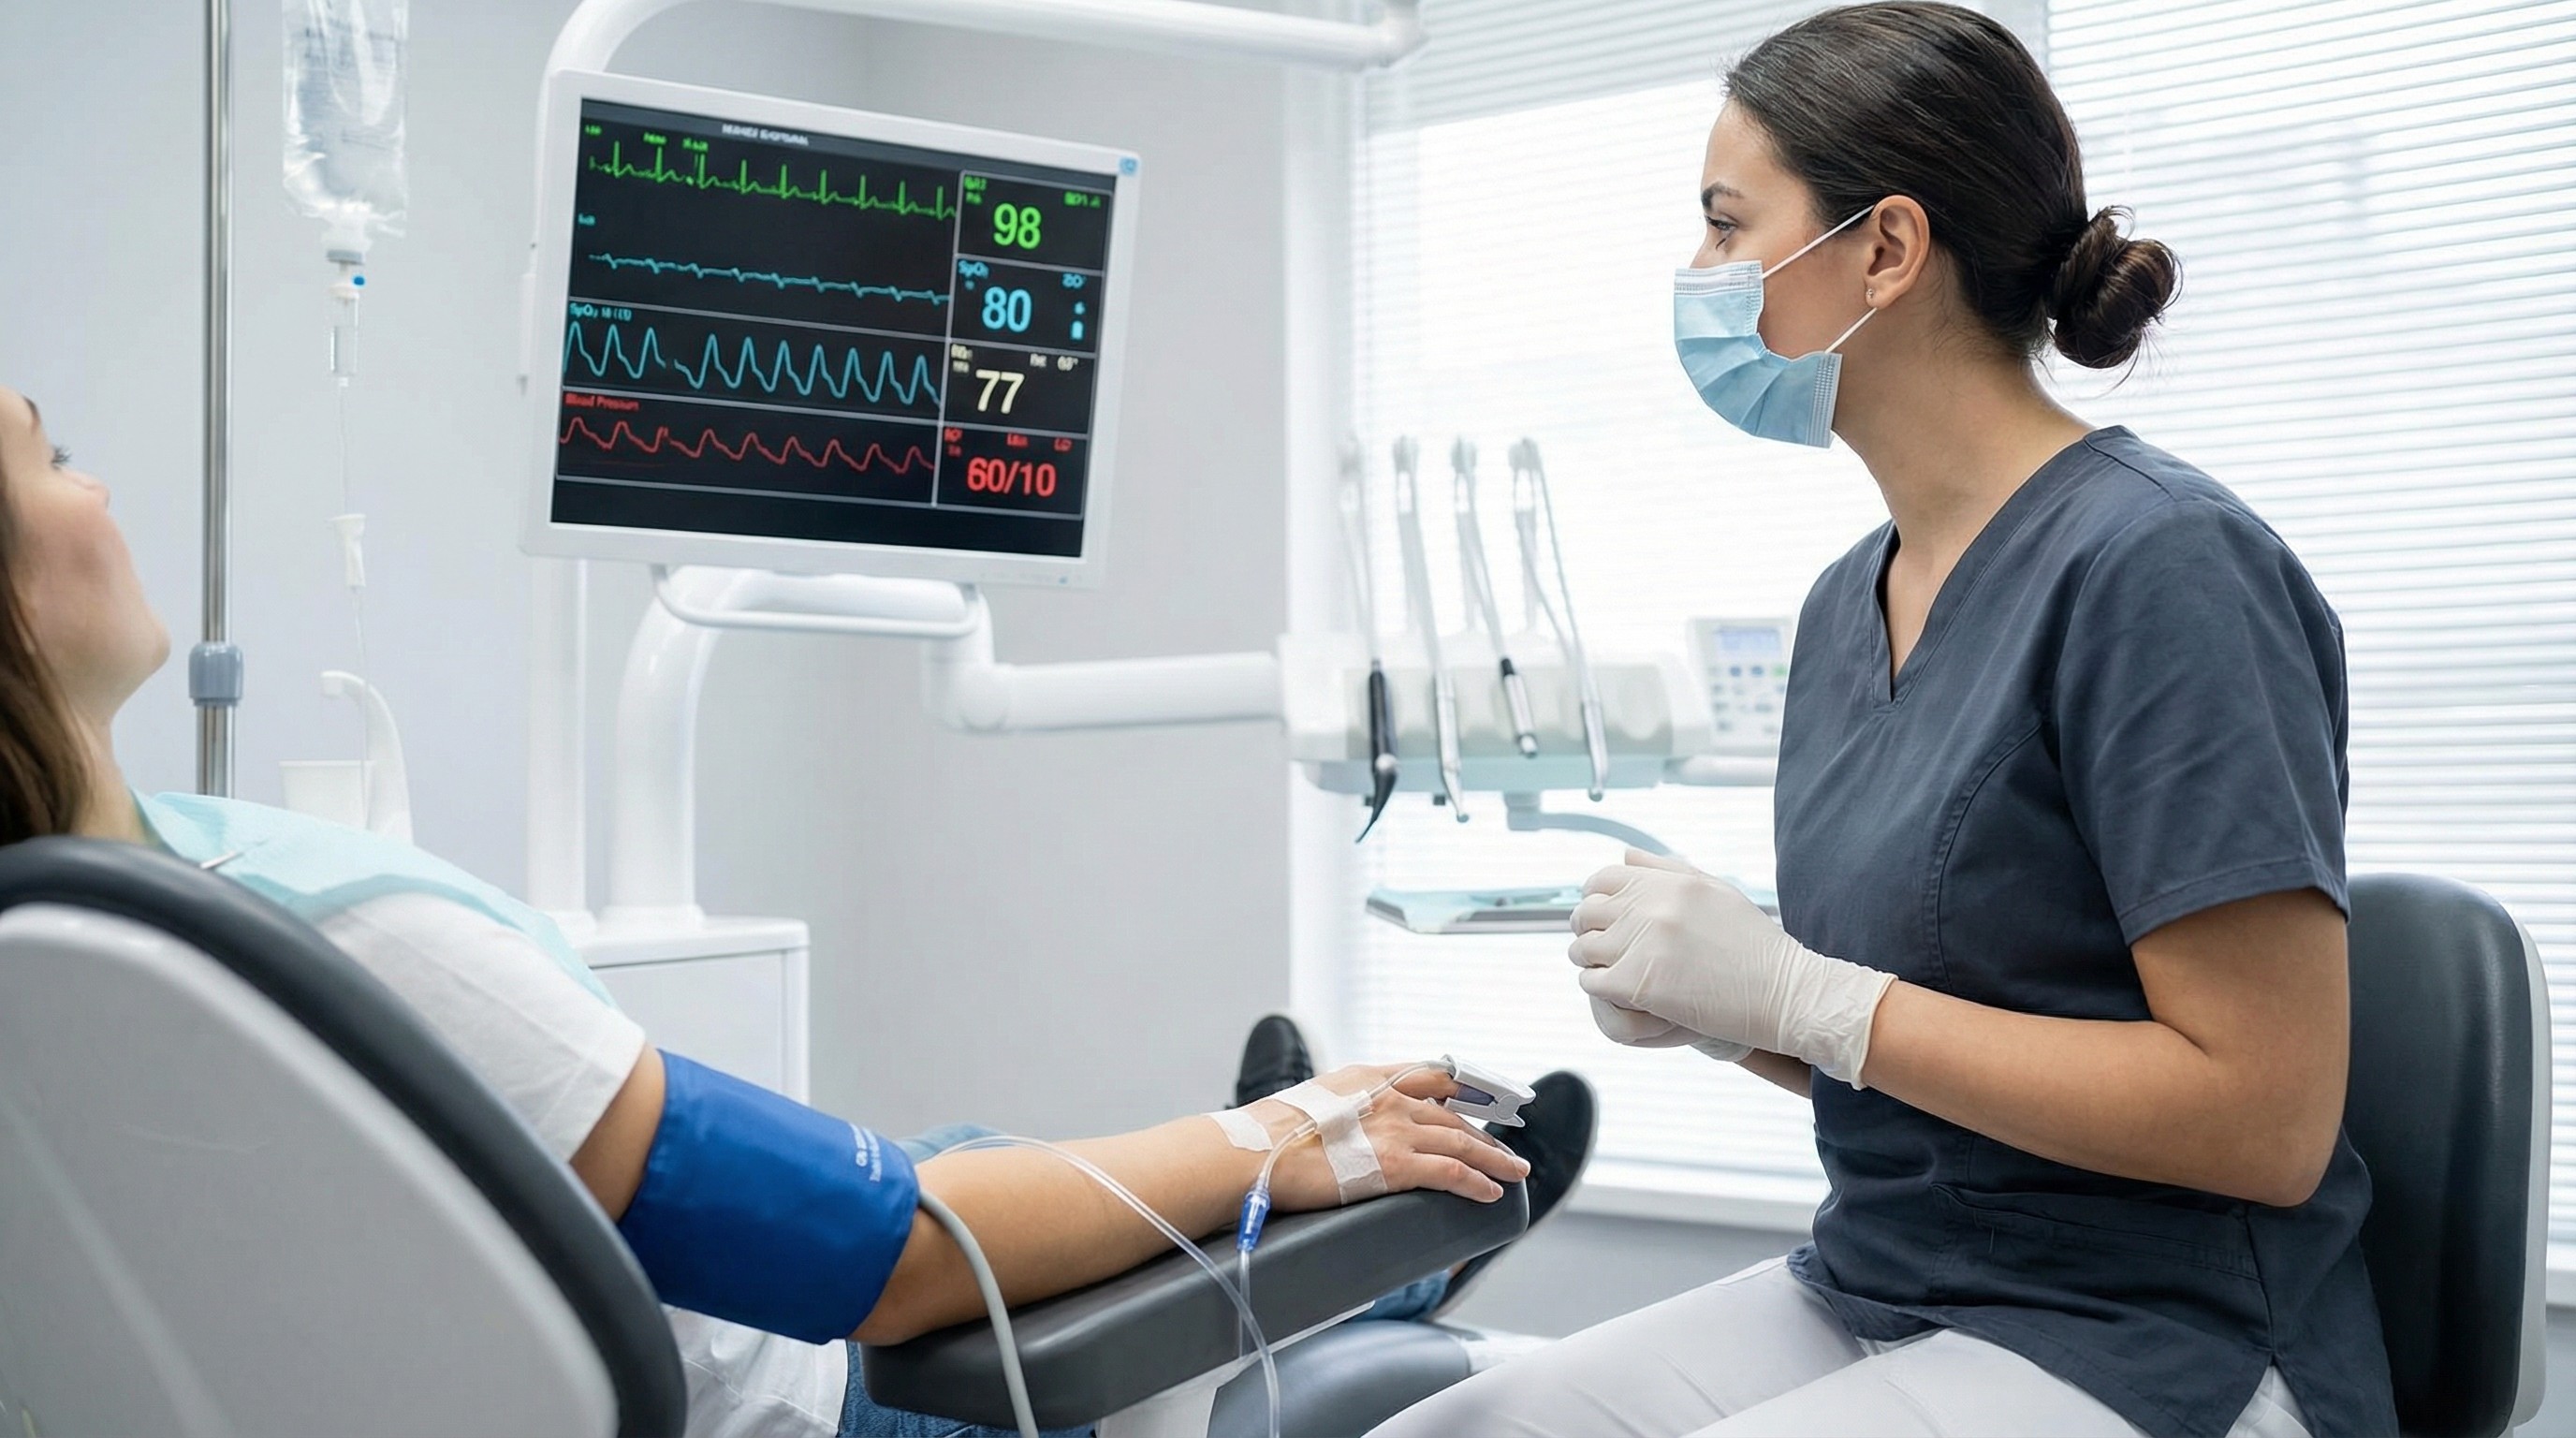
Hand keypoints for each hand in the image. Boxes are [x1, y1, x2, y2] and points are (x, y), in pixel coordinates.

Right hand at [1252, 1063, 1528, 1210]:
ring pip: (1462, 1142)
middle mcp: (1391, 1097)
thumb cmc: (1270, 1134)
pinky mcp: (1396, 1166)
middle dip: (1486, 1133)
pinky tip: (1490, 1193)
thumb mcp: (1315, 1100)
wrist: (1253, 1151)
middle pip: (1454, 1114)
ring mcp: (1396, 1130)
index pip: (1432, 1076)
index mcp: (1371, 1076)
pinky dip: (1476, 1182)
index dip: (1464, 1090)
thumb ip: (1344, 1105)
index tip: (1484, 1100)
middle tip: (1507, 1148)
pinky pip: (1451, 1173)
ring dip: (1494, 1159)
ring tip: (1514, 1172)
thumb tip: (1347, 1125)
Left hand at [1581, 856, 1756, 1063]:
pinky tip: (1618, 990)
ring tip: (1610, 969)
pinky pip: (1593, 982)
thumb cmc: (1753, 944)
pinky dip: (1598, 986)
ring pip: (1584, 949)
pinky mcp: (1641, 985)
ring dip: (1591, 960)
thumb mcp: (1715, 891)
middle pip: (1587, 913)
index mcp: (1669, 884)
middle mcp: (1652, 909)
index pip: (1602, 880)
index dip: (1594, 897)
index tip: (1602, 916)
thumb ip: (1666, 870)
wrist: (1782, 991)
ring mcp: (1644, 946)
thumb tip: (1624, 854)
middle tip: (1600, 946)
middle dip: (1587, 929)